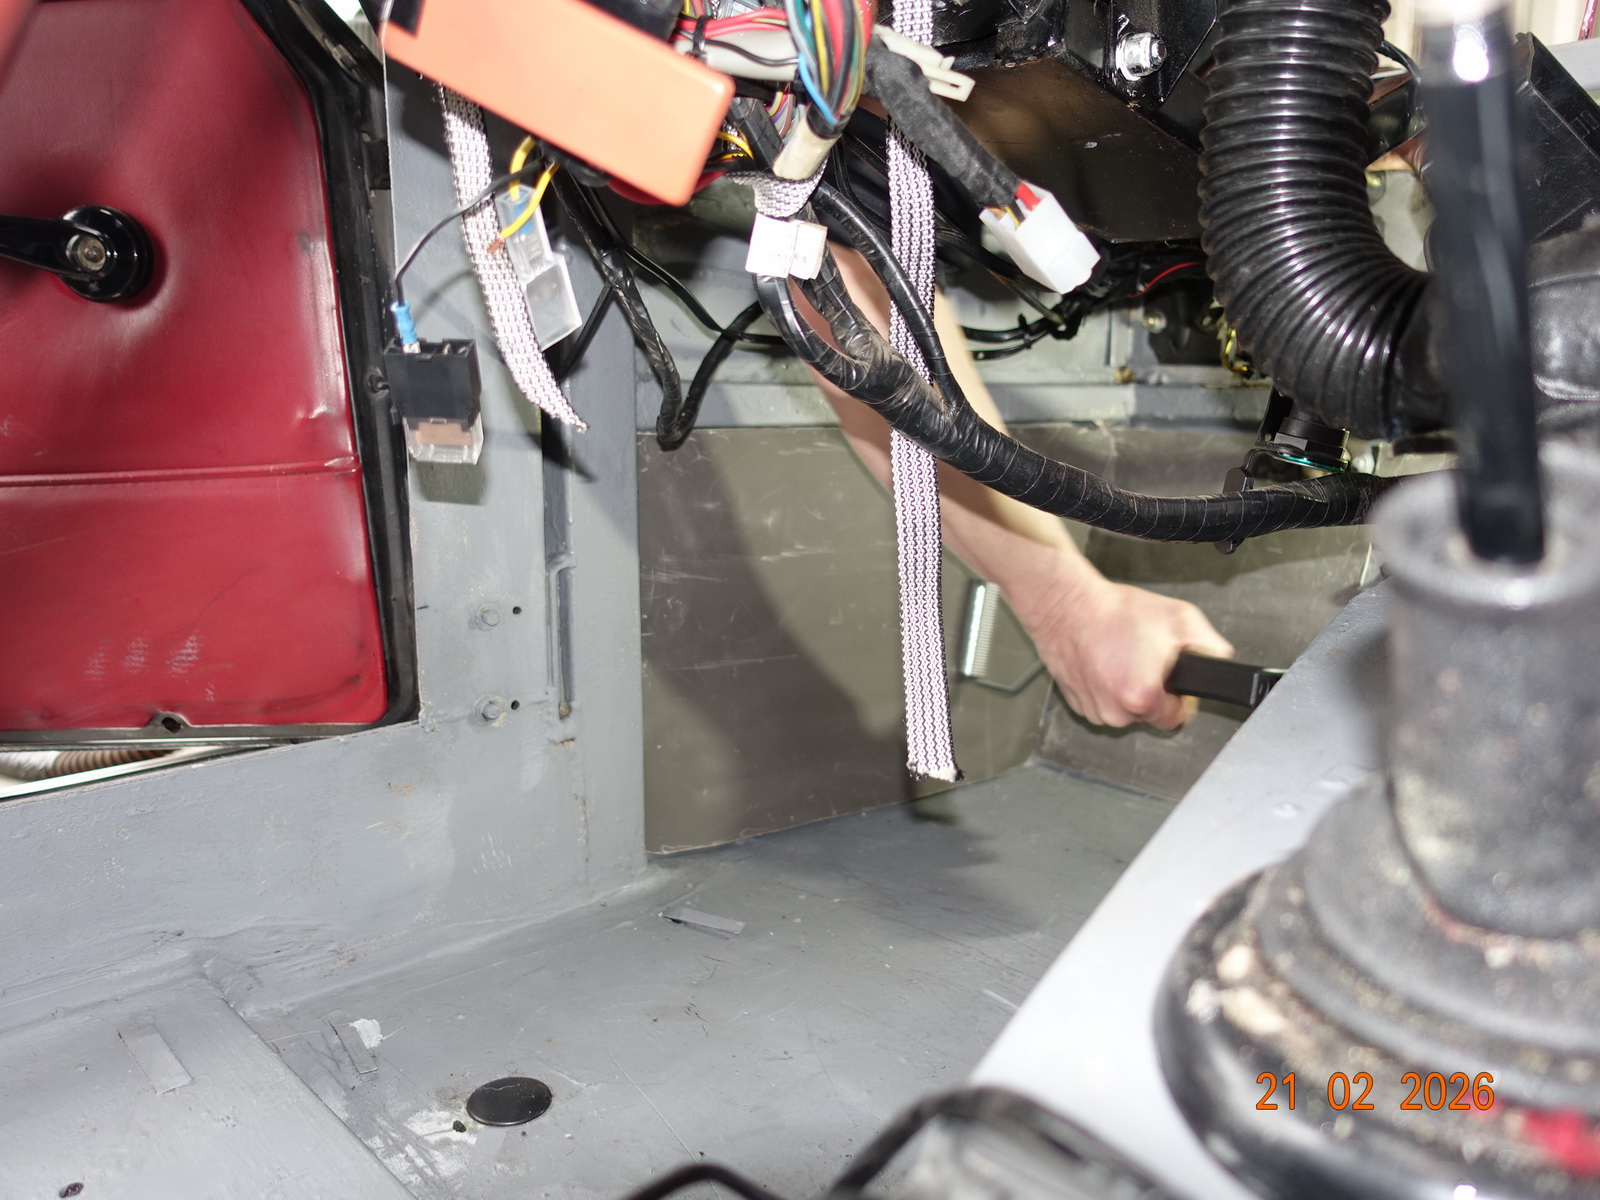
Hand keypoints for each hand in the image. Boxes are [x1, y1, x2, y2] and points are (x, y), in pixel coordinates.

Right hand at [1011, 569, 1234, 730]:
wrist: (1066, 605)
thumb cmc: (1114, 612)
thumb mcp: (1179, 618)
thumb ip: (1211, 646)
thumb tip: (1219, 662)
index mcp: (1142, 697)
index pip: (1177, 718)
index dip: (1179, 696)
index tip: (1171, 679)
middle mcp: (1116, 712)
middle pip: (1150, 715)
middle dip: (1153, 691)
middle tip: (1145, 659)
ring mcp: (1093, 710)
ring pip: (1124, 711)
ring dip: (1127, 690)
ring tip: (1122, 657)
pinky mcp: (1076, 703)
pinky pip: (1103, 703)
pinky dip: (1106, 687)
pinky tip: (1105, 662)